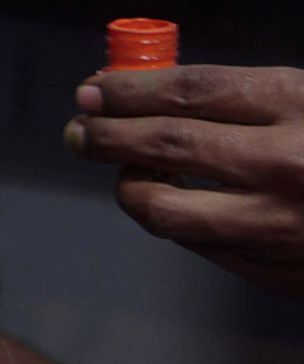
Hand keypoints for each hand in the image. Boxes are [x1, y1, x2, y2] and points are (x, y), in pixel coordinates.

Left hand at [65, 65, 303, 297]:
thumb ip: (238, 95)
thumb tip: (150, 90)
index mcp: (293, 103)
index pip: (187, 90)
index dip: (129, 90)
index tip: (94, 90)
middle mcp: (282, 163)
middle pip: (166, 143)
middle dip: (108, 134)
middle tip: (80, 129)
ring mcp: (276, 224)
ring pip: (166, 210)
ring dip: (129, 186)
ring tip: (123, 169)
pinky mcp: (275, 273)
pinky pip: (199, 246)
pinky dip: (173, 221)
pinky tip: (170, 201)